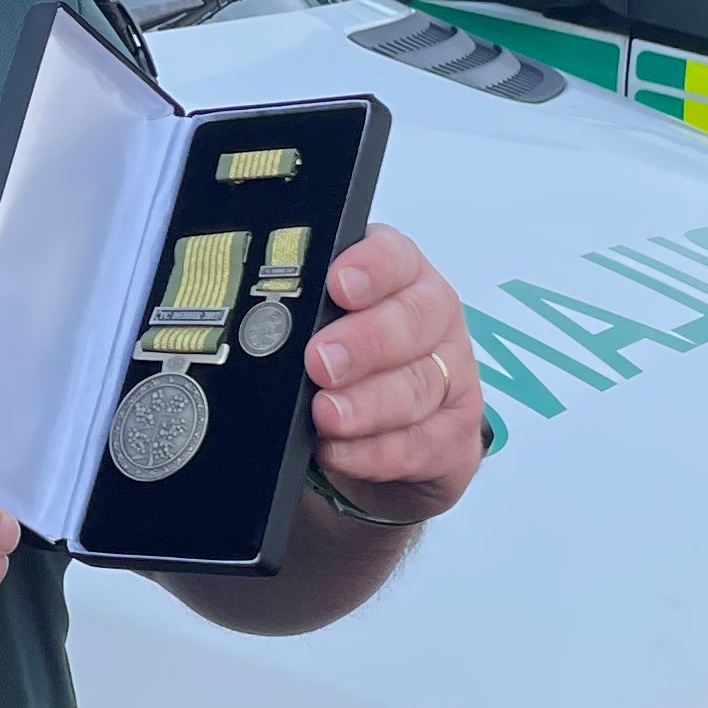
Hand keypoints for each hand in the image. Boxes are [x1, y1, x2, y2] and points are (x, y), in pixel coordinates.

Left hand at [304, 226, 483, 525]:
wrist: (374, 441)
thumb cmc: (337, 366)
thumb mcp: (313, 330)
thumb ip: (296, 315)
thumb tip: (253, 321)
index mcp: (399, 274)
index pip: (394, 255)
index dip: (370, 267)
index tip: (338, 284)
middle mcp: (432, 316)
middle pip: (411, 321)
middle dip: (363, 343)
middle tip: (320, 362)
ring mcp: (451, 375)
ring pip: (417, 386)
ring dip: (367, 404)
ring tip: (325, 415)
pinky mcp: (454, 433)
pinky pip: (420, 443)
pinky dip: (374, 452)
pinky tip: (339, 451)